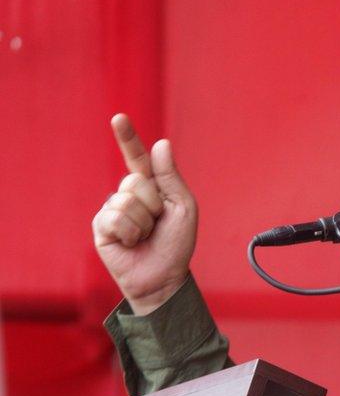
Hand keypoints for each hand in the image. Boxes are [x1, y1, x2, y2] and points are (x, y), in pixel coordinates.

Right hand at [92, 114, 197, 314]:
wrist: (164, 277)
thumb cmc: (175, 244)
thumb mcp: (182, 206)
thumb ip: (171, 176)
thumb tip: (161, 143)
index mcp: (151, 188)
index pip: (138, 158)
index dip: (128, 138)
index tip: (119, 118)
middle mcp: (129, 195)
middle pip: (136, 180)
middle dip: (153, 203)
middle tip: (157, 224)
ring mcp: (113, 210)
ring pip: (126, 200)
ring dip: (143, 222)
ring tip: (145, 236)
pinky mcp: (101, 227)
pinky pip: (115, 217)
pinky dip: (130, 232)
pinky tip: (131, 243)